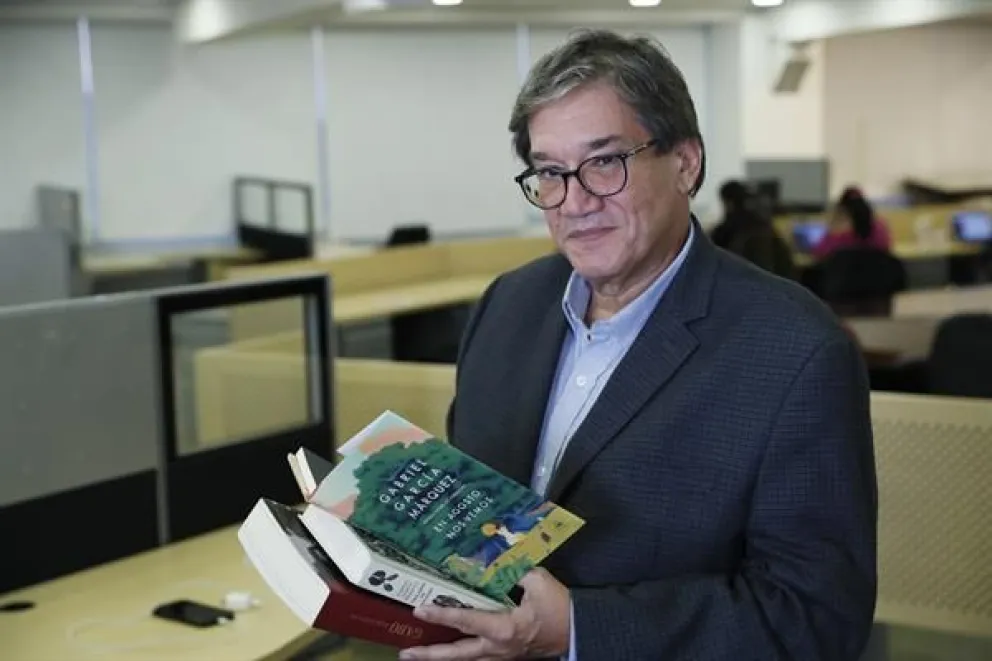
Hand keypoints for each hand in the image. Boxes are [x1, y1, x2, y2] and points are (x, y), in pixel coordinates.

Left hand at [398, 568, 570, 660]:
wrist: (579, 631)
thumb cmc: (559, 608)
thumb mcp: (537, 581)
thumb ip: (513, 568)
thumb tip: (493, 555)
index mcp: (503, 629)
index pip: (465, 621)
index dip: (441, 614)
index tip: (419, 610)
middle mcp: (498, 647)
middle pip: (457, 654)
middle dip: (430, 655)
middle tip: (405, 653)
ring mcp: (503, 655)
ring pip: (466, 660)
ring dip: (442, 659)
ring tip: (421, 655)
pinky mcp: (508, 656)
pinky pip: (479, 659)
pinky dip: (463, 656)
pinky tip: (453, 651)